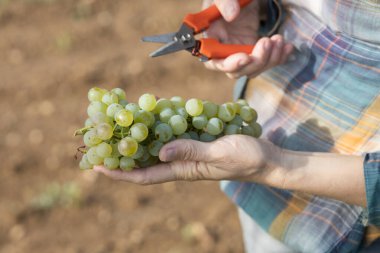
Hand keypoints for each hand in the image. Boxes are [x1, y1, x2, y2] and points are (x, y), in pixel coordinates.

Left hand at [93, 135, 282, 184]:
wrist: (266, 158)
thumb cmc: (246, 159)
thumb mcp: (219, 154)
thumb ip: (191, 151)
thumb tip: (160, 151)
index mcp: (183, 170)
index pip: (144, 175)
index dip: (119, 172)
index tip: (97, 165)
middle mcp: (181, 162)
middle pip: (144, 160)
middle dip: (122, 151)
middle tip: (101, 138)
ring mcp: (189, 151)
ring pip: (156, 145)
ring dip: (138, 136)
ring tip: (119, 122)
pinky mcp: (198, 140)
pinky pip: (173, 132)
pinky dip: (160, 124)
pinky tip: (154, 111)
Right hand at [203, 0, 292, 78]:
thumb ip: (224, 2)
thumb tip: (232, 15)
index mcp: (210, 38)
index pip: (214, 62)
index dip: (230, 64)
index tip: (246, 57)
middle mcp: (223, 51)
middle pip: (237, 71)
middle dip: (255, 61)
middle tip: (267, 42)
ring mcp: (240, 53)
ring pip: (253, 69)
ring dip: (269, 59)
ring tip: (278, 39)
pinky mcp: (254, 51)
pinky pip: (266, 62)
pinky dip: (279, 57)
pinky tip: (287, 46)